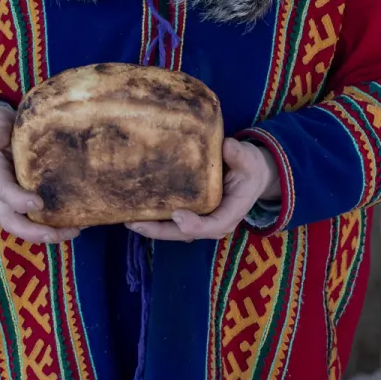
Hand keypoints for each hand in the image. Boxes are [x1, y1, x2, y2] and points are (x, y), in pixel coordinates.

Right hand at [0, 104, 80, 243]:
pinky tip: (83, 220)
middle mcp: (6, 193)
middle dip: (34, 232)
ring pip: (29, 225)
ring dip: (52, 233)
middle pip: (14, 222)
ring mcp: (19, 198)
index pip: (4, 191)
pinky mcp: (34, 198)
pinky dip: (60, 223)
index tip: (38, 203)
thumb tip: (1, 136)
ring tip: (77, 230)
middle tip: (58, 233)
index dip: (18, 200)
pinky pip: (44, 217)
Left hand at [128, 138, 282, 242]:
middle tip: (136, 224)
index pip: (212, 226)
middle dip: (160, 231)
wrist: (251, 175)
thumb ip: (239, 154)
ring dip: (152, 228)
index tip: (177, 214)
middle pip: (185, 234)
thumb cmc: (249, 168)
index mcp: (230, 214)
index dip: (194, 224)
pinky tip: (135, 210)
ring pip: (175, 231)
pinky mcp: (191, 214)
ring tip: (129, 220)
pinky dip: (154, 219)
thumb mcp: (249, 160)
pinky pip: (171, 222)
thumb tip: (226, 145)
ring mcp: (201, 221)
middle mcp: (213, 223)